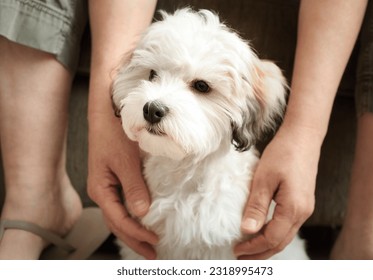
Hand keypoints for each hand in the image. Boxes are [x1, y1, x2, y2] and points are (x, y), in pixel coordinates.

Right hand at [87, 114, 157, 258]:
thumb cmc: (114, 134)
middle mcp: (102, 191)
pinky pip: (121, 205)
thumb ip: (134, 188)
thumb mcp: (125, 161)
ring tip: (147, 244)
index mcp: (101, 189)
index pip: (119, 219)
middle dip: (134, 239)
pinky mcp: (114, 180)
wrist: (106, 113)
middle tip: (152, 253)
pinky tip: (141, 222)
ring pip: (119, 216)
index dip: (136, 233)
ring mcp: (107, 186)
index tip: (154, 240)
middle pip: (117, 223)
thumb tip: (142, 213)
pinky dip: (132, 218)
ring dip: (133, 231)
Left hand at [235, 124, 319, 258]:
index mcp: (293, 208)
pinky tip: (263, 231)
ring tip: (250, 249)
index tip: (236, 249)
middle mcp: (303, 212)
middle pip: (281, 242)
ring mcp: (305, 208)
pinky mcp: (302, 202)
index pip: (271, 238)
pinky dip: (274, 234)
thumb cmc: (283, 153)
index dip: (253, 247)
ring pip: (285, 235)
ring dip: (267, 245)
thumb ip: (256, 206)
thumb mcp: (264, 179)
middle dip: (260, 253)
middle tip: (241, 258)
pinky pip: (287, 225)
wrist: (303, 137)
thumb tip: (247, 231)